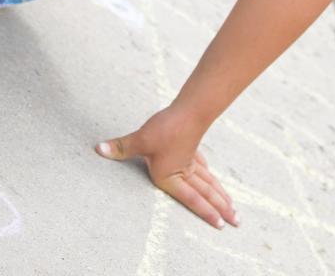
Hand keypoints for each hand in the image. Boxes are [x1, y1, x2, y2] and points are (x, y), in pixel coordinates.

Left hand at [96, 107, 238, 228]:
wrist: (187, 110)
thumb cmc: (165, 129)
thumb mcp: (140, 140)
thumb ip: (120, 148)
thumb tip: (98, 149)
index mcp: (172, 176)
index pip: (191, 199)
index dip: (205, 212)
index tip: (220, 225)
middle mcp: (184, 171)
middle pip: (206, 193)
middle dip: (221, 209)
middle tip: (236, 222)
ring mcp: (192, 160)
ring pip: (210, 182)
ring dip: (222, 196)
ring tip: (234, 209)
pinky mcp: (193, 148)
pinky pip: (205, 168)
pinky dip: (211, 177)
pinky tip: (215, 180)